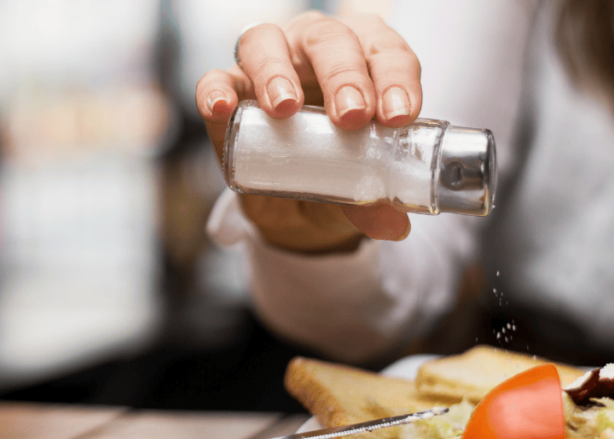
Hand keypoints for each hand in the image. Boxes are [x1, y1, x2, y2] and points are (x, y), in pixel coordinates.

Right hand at [196, 12, 421, 252]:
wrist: (298, 203)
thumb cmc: (340, 171)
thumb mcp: (362, 188)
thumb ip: (376, 200)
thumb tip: (394, 225)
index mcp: (365, 59)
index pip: (385, 51)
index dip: (395, 77)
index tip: (397, 115)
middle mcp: (316, 50)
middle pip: (328, 39)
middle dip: (343, 75)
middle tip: (350, 115)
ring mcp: (269, 63)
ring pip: (266, 42)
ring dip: (277, 71)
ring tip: (286, 109)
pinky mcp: (230, 89)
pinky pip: (216, 79)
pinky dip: (216, 89)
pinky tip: (222, 108)